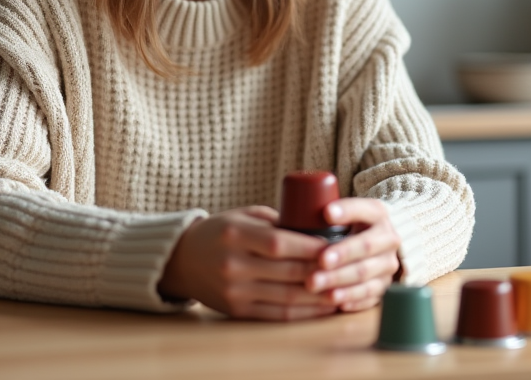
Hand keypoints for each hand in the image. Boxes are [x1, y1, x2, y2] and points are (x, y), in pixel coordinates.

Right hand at [158, 206, 336, 320]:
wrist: (182, 260)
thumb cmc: (220, 232)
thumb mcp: (244, 216)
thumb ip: (277, 222)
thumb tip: (318, 229)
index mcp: (234, 234)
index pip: (280, 243)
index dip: (311, 247)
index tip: (336, 245)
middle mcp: (233, 264)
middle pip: (287, 272)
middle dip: (321, 272)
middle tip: (347, 268)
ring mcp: (234, 291)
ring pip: (286, 297)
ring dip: (319, 297)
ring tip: (343, 290)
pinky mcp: (237, 311)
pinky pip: (277, 315)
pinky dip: (304, 313)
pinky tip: (322, 307)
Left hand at [306, 198, 400, 312]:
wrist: (373, 249)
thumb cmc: (346, 229)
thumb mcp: (341, 215)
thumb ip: (323, 214)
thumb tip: (286, 219)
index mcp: (377, 213)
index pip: (364, 210)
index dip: (347, 211)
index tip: (326, 213)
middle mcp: (388, 238)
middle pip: (366, 246)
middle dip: (342, 254)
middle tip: (320, 260)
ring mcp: (387, 264)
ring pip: (365, 274)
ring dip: (339, 280)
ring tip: (316, 284)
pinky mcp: (384, 287)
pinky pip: (369, 296)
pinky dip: (351, 298)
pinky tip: (333, 300)